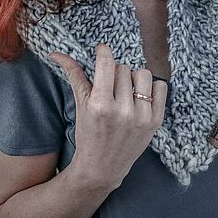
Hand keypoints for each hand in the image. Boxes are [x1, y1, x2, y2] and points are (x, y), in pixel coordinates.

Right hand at [49, 44, 167, 190]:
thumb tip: (57, 53)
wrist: (103, 167)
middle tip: (109, 87)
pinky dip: (151, 88)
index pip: (107, 64)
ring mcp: (141, 117)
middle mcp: (122, 110)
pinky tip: (139, 98)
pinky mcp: (156, 121)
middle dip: (115, 73)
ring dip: (133, 78)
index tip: (102, 49)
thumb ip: (74, 75)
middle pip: (123, 68)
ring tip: (125, 91)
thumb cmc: (88, 135)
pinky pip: (161, 87)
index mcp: (100, 105)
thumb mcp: (80, 105)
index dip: (104, 52)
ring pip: (143, 74)